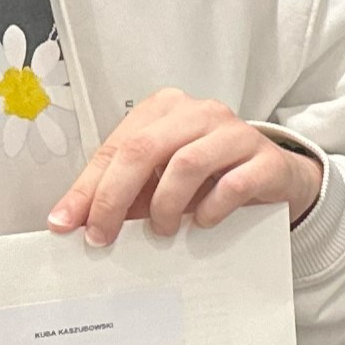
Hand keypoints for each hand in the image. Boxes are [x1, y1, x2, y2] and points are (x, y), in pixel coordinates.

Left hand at [51, 90, 322, 245]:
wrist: (276, 177)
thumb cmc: (210, 177)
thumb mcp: (160, 179)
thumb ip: (124, 191)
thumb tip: (75, 221)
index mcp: (165, 110)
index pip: (117, 147)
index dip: (88, 188)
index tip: (68, 223)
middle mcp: (199, 112)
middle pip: (144, 149)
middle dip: (115, 198)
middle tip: (104, 235)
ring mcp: (235, 132)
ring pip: (186, 163)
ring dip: (164, 205)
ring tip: (161, 230)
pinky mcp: (265, 158)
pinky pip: (232, 184)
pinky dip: (209, 209)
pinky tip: (202, 222)